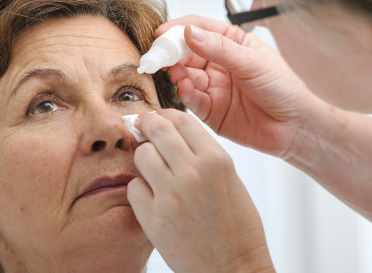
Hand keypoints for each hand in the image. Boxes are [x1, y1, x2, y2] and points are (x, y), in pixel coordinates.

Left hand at [127, 109, 273, 272]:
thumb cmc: (237, 226)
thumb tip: (172, 133)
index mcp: (217, 160)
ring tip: (154, 170)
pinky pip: (134, 187)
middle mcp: (193, 173)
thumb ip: (203, 154)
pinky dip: (140, 189)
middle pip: (158, 130)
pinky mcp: (153, 218)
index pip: (182, 120)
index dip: (166, 114)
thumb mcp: (230, 179)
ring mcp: (171, 195)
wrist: (233, 268)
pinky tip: (153, 198)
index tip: (159, 117)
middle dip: (147, 124)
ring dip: (145, 158)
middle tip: (142, 126)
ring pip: (142, 154)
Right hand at [156, 15, 321, 156]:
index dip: (179, 29)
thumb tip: (190, 33)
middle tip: (159, 56)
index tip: (161, 34)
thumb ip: (220, 49)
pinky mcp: (210, 110)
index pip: (200, 29)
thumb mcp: (253, 62)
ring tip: (177, 74)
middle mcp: (219, 64)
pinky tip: (185, 88)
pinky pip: (191, 99)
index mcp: (232, 43)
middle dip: (172, 53)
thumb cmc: (283, 89)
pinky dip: (185, 93)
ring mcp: (214, 87)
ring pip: (186, 76)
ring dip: (178, 74)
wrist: (295, 127)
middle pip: (187, 52)